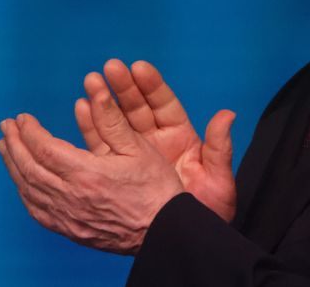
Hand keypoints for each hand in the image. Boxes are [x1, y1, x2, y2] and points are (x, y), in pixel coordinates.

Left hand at [0, 84, 184, 254]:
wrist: (164, 232)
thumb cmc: (155, 189)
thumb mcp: (138, 148)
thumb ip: (111, 119)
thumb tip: (95, 88)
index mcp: (87, 175)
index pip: (44, 149)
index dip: (29, 131)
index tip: (22, 117)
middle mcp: (71, 198)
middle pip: (29, 168)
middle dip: (14, 144)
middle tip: (6, 126)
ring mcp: (68, 217)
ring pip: (29, 190)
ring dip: (13, 166)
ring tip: (6, 147)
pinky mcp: (70, 230)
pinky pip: (37, 210)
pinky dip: (25, 190)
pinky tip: (22, 179)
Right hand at [75, 59, 236, 222]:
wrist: (186, 242)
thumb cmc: (208, 212)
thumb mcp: (218, 180)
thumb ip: (219, 148)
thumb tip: (228, 115)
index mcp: (181, 139)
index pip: (164, 106)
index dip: (152, 86)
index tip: (138, 67)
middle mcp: (157, 142)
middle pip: (138, 108)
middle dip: (124, 87)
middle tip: (110, 68)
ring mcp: (136, 155)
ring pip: (118, 122)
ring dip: (104, 101)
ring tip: (91, 81)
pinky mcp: (118, 170)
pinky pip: (103, 145)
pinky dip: (92, 127)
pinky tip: (81, 107)